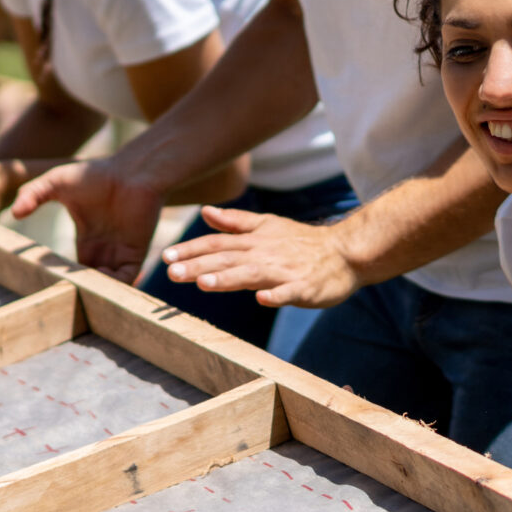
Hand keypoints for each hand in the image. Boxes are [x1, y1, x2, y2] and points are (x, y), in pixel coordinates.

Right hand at [11, 158, 164, 281]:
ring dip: (94, 290)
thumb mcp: (56, 182)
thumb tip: (14, 213)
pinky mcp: (135, 253)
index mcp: (86, 239)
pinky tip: (98, 277)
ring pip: (106, 285)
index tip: (44, 280)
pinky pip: (126, 280)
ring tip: (79, 286)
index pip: (71, 269)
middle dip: (77, 290)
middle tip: (60, 292)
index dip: (59, 277)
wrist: (132, 171)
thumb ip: (33, 194)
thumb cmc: (95, 174)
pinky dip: (113, 286)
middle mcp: (103, 250)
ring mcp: (119, 253)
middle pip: (89, 281)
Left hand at [159, 207, 360, 308]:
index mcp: (254, 240)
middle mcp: (265, 253)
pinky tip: (263, 300)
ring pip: (253, 274)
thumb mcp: (268, 225)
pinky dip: (276, 295)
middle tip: (171, 273)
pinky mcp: (304, 287)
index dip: (191, 250)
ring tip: (203, 284)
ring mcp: (285, 271)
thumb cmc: (302, 242)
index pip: (216, 244)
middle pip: (227, 259)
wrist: (345, 252)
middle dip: (198, 266)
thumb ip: (236, 222)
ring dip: (228, 279)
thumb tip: (206, 212)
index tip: (166, 257)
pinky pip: (289, 292)